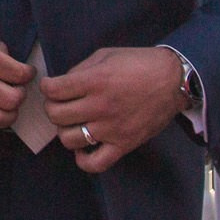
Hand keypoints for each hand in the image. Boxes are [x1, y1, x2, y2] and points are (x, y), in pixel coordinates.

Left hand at [41, 46, 190, 172]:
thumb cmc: (139, 63)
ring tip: (74, 122)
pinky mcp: (124, 144)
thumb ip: (80, 70)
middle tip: (61, 103)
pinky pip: (95, 164)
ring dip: (65, 130)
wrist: (173, 80)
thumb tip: (60, 85)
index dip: (46, 87)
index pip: (53, 90)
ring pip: (68, 140)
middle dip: (52, 108)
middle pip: (55, 115)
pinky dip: (83, 159)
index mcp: (95, 80)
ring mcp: (111, 128)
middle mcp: (100, 106)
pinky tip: (83, 147)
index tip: (51, 87)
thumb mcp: (106, 55)